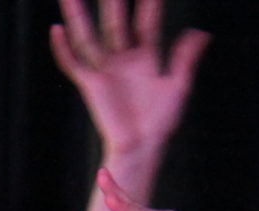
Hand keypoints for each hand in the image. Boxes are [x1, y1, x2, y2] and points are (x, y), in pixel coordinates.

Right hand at [50, 0, 209, 165]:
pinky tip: (56, 29)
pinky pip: (73, 63)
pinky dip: (63, 48)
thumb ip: (186, 59)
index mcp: (145, 57)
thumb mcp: (178, 87)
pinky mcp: (90, 85)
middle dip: (113, 2)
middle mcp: (122, 59)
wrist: (142, 148)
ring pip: (89, 36)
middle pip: (115, 22)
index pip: (146, 22)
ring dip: (78, 16)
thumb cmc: (160, 122)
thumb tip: (202, 33)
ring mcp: (105, 70)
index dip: (149, 4)